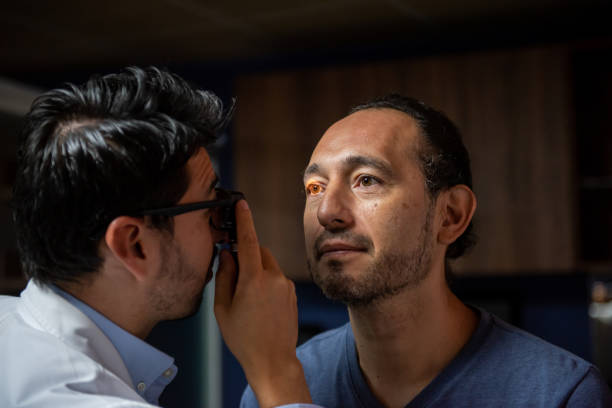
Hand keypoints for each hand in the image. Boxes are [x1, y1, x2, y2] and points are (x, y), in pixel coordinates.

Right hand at [214, 200, 311, 407]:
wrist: (273, 360)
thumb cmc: (243, 338)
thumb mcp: (223, 308)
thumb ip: (224, 276)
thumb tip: (227, 254)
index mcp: (253, 280)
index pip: (248, 241)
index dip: (244, 221)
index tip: (241, 204)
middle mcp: (274, 278)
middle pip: (259, 252)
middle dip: (247, 255)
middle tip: (234, 276)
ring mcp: (286, 285)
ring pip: (268, 264)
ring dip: (256, 270)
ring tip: (247, 298)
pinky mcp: (292, 293)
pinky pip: (276, 277)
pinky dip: (266, 281)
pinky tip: (259, 305)